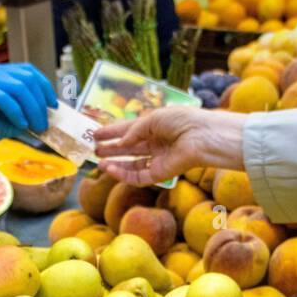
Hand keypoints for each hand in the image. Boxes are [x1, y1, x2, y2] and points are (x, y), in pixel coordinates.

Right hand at [0, 63, 56, 163]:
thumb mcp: (4, 124)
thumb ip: (22, 120)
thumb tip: (43, 124)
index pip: (29, 72)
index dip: (44, 87)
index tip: (52, 106)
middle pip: (28, 79)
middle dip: (41, 102)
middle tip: (44, 123)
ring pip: (20, 87)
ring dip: (32, 109)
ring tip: (36, 126)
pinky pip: (5, 98)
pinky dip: (17, 112)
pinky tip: (21, 125)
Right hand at [94, 107, 246, 185]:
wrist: (202, 136)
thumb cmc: (182, 120)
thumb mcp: (153, 119)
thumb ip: (134, 131)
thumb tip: (120, 143)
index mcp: (156, 127)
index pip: (130, 130)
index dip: (113, 132)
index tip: (96, 134)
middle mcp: (156, 143)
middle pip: (129, 149)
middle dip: (112, 149)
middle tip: (94, 150)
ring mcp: (158, 160)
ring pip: (131, 165)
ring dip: (115, 163)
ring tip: (98, 162)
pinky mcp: (160, 174)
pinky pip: (138, 177)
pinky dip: (123, 174)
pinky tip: (110, 168)